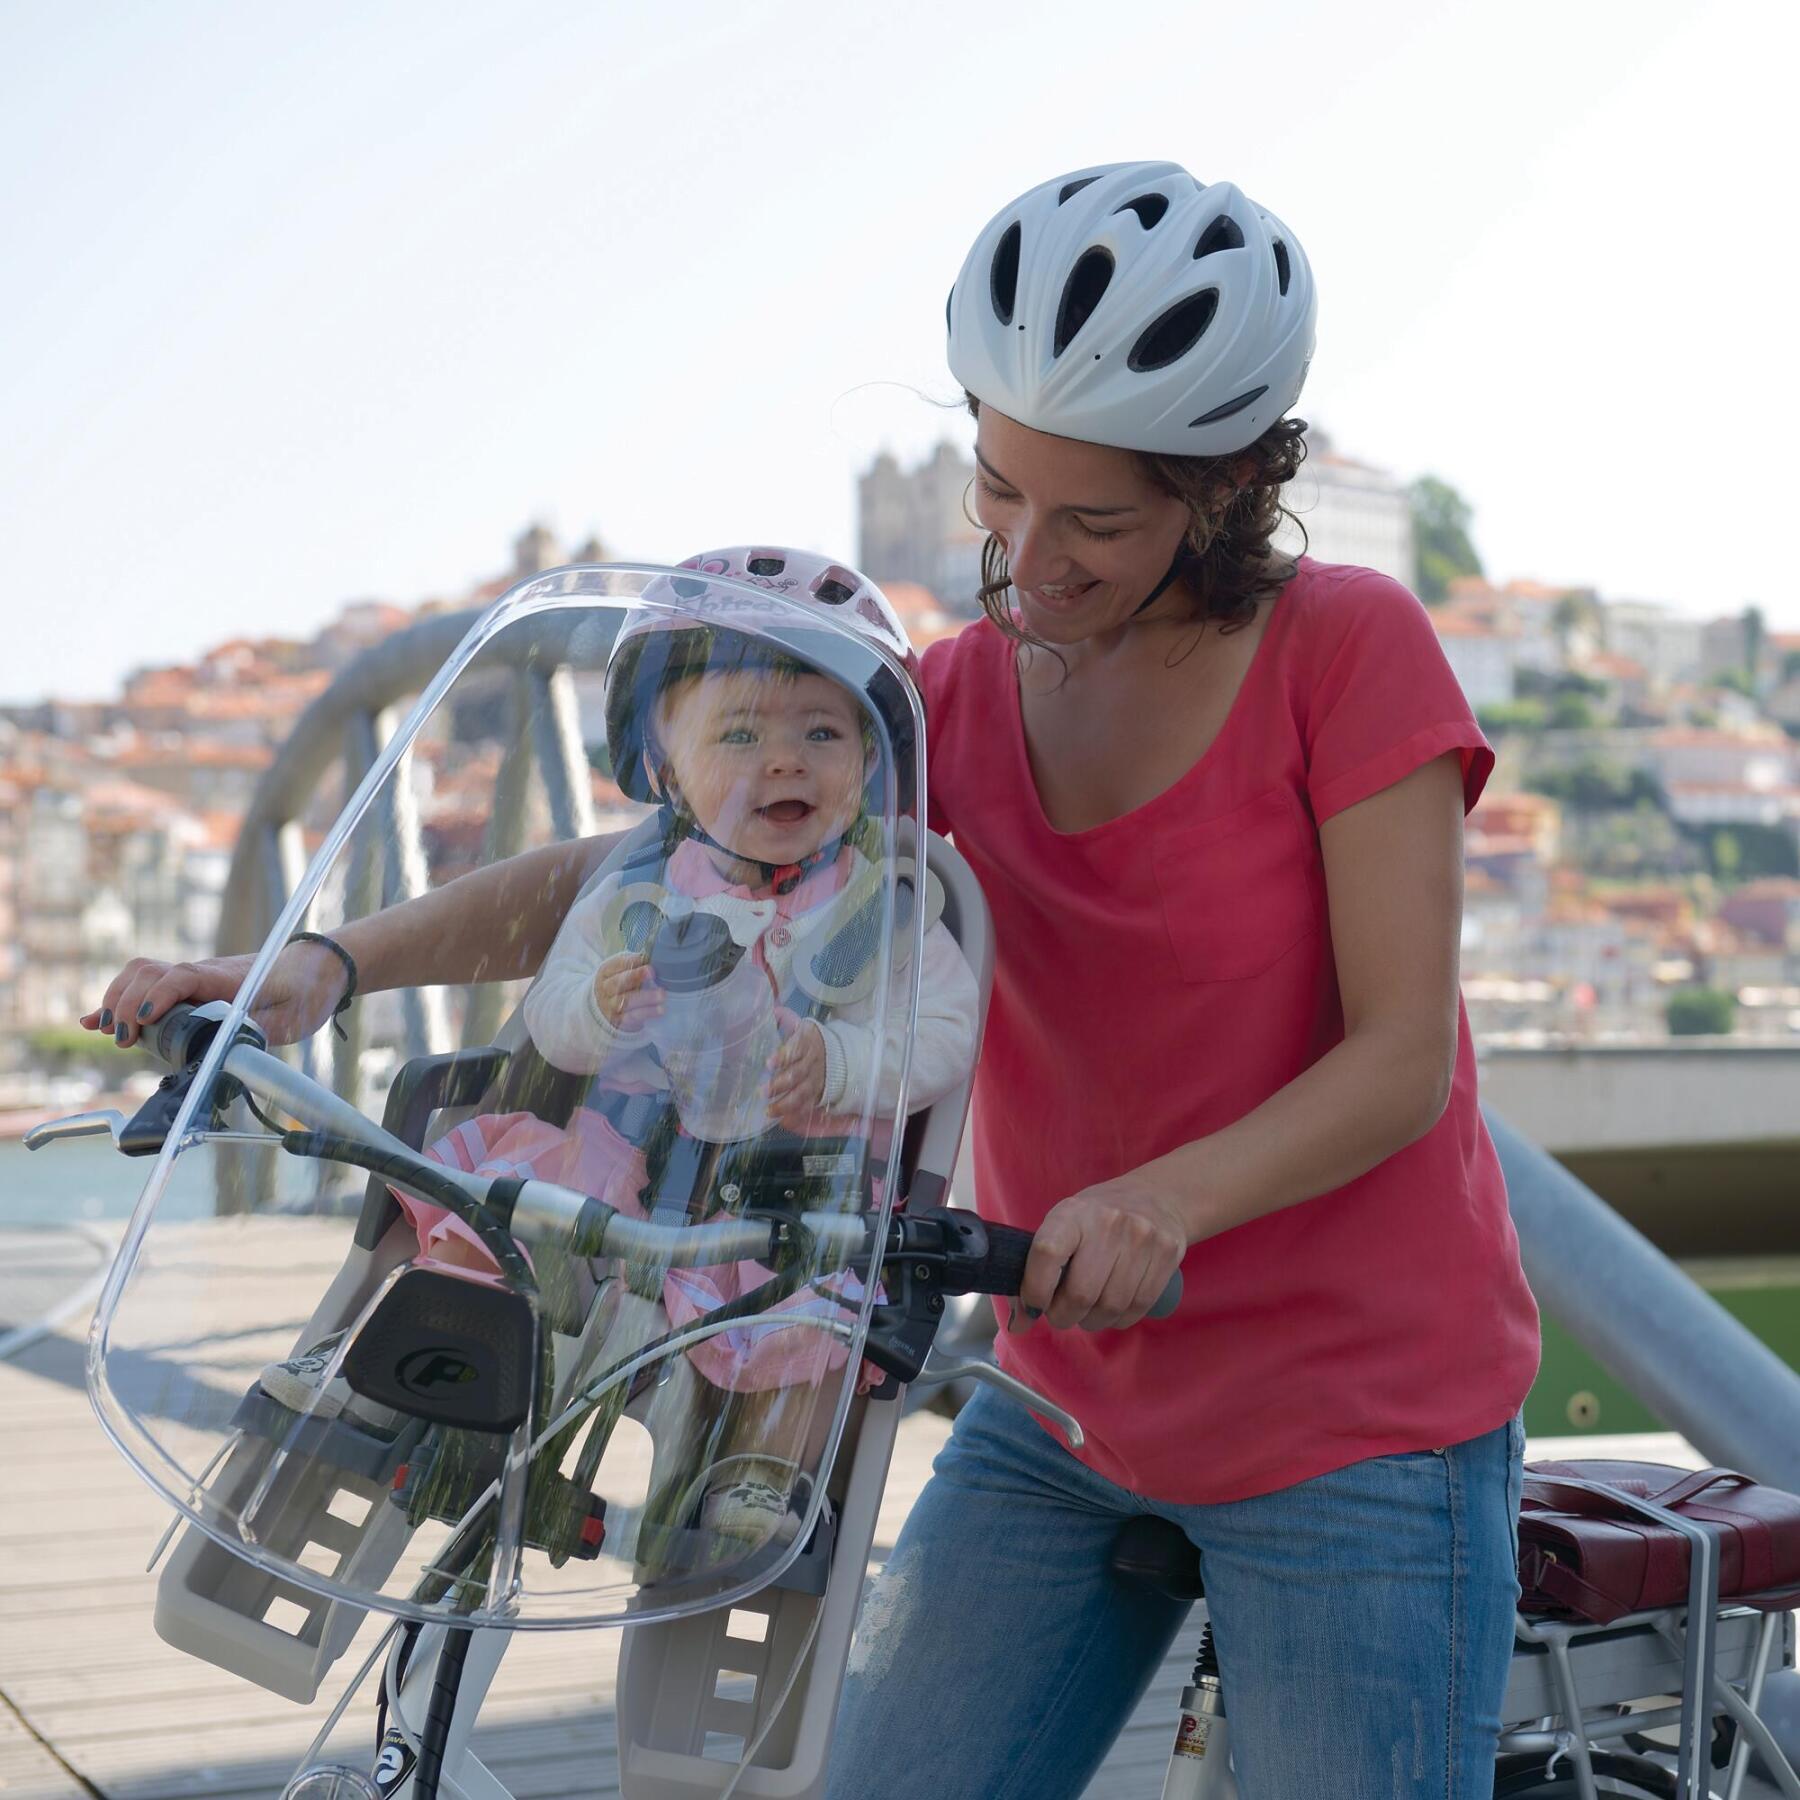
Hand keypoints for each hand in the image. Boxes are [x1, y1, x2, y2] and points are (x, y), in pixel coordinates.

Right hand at [81, 940, 349, 1049]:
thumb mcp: (292, 1018)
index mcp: (229, 978)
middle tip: (126, 1040)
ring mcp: (195, 978)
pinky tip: (96, 1022)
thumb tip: (226, 1057)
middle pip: (149, 972)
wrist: (319, 967)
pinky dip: (121, 1002)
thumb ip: (259, 1034)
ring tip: (113, 1034)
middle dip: (128, 1004)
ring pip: (142, 974)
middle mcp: (206, 973)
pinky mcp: (192, 988)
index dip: (158, 997)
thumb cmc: (306, 991)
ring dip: (119, 1000)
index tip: (145, 1023)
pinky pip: (149, 986)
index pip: (182, 977)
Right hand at [594, 951, 661, 1030]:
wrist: (602, 1009)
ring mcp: (611, 1006)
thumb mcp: (621, 971)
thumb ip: (634, 963)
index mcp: (606, 972)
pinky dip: (647, 1013)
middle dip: (635, 976)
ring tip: (662, 994)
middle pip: (618, 982)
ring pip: (626, 1001)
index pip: (616, 965)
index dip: (630, 961)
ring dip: (645, 997)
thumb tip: (654, 955)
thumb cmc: (619, 984)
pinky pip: (633, 1017)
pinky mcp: (619, 1021)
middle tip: (652, 972)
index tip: (645, 959)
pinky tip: (660, 1009)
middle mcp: (605, 989)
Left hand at [765, 1014, 826, 1127]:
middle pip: (796, 1074)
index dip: (782, 1057)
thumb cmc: (813, 1041)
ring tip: (769, 1111)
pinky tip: (785, 1121)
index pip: (794, 1050)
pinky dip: (797, 1113)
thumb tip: (774, 1009)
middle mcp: (812, 1063)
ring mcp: (816, 1080)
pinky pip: (808, 1105)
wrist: (843, 1055)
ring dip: (785, 1103)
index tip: (768, 1063)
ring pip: (801, 1093)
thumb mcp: (804, 1028)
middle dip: (779, 1084)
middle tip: (762, 1092)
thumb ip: (788, 1021)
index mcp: (807, 1043)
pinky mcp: (818, 1093)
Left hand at [1009, 1172, 1186, 1334]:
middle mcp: (1109, 1223)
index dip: (1035, 1289)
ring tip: (1087, 1313)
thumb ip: (1040, 1266)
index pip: (1047, 1253)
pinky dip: (1118, 1320)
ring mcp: (1142, 1239)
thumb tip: (1019, 1322)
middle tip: (1061, 1314)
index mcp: (1073, 1213)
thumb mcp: (1065, 1224)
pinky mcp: (1167, 1256)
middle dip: (1064, 1316)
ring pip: (1110, 1307)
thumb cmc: (1098, 1218)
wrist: (1156, 1198)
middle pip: (1081, 1293)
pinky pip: (1137, 1308)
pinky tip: (1111, 1311)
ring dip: (1092, 1321)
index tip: (1032, 1305)